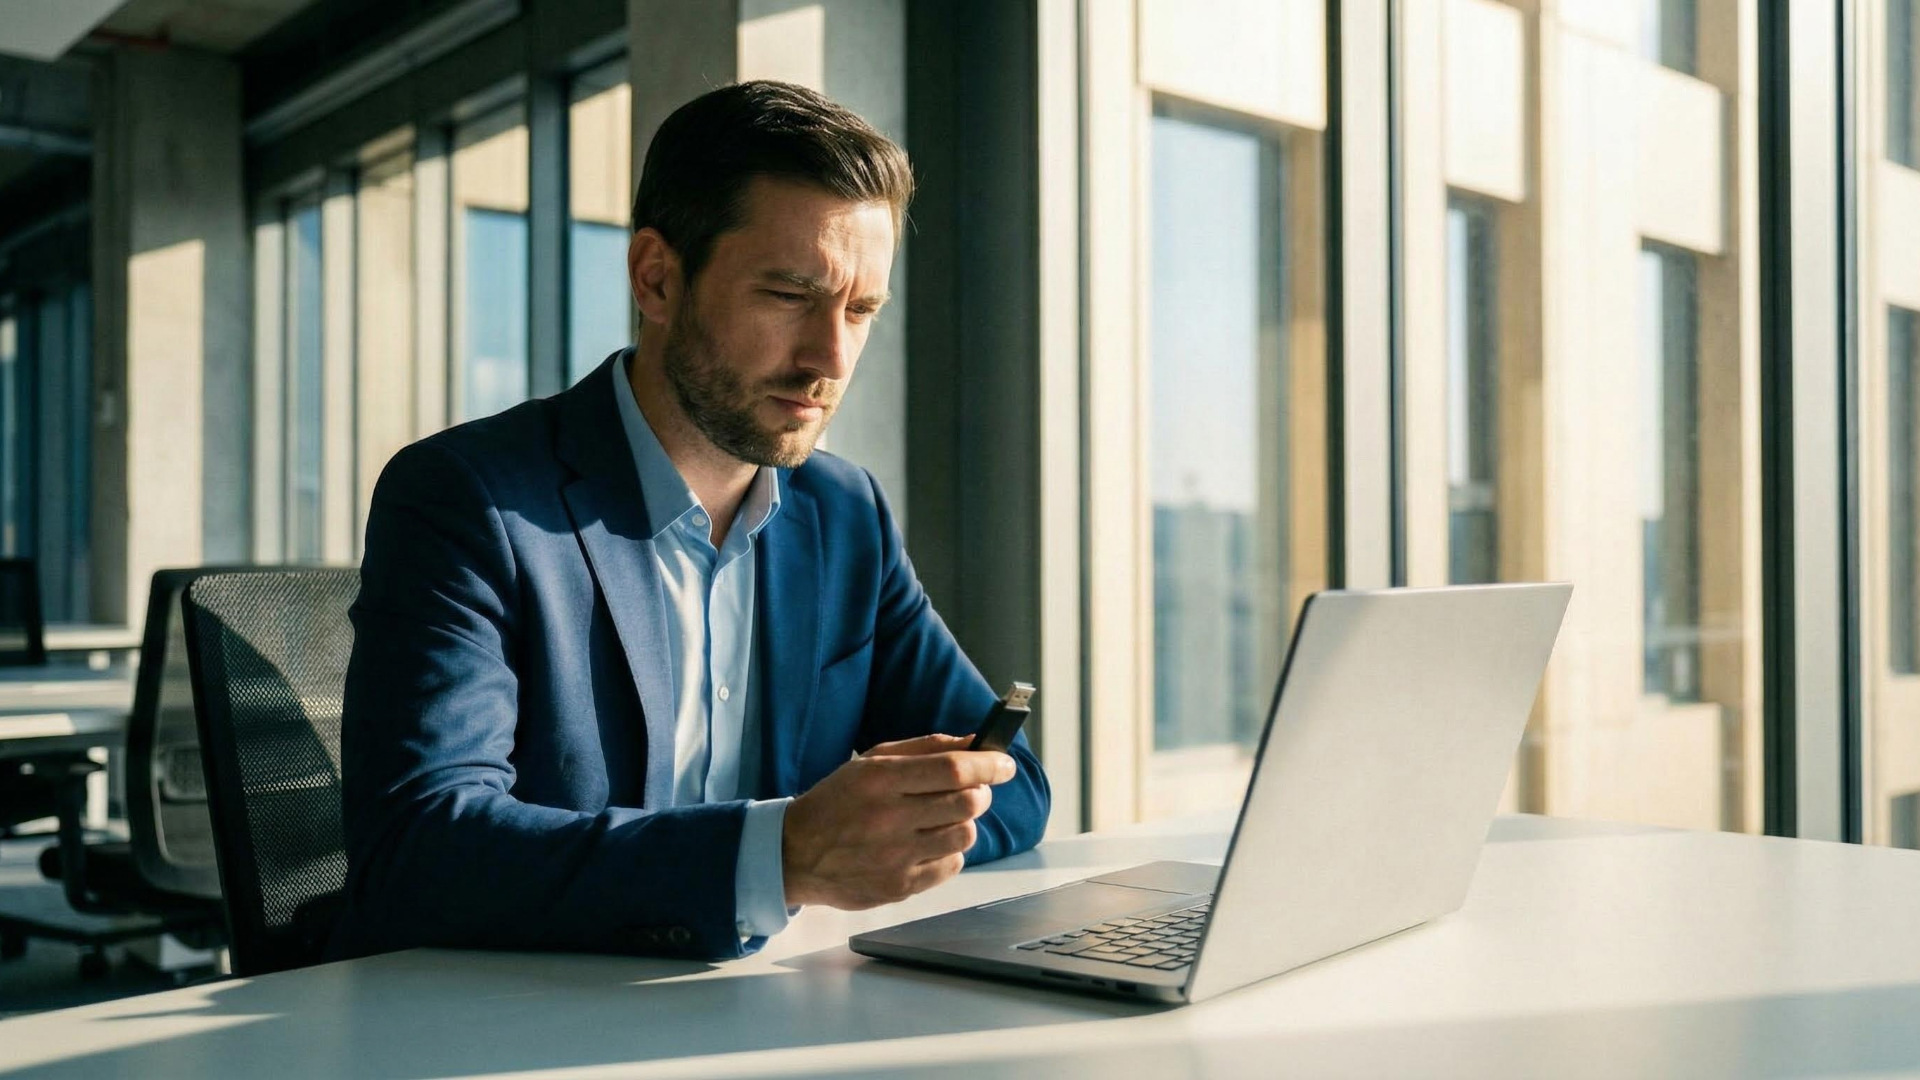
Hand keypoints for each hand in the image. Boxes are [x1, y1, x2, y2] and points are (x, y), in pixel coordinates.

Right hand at [781, 736, 1015, 909]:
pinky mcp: (899, 887)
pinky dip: (948, 852)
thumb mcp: (871, 762)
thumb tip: (975, 742)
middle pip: (967, 803)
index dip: (989, 765)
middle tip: (971, 790)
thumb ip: (926, 748)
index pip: (953, 769)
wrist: (794, 854)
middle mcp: (889, 818)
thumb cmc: (837, 801)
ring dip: (963, 822)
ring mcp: (895, 857)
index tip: (1004, 764)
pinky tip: (927, 844)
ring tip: (941, 818)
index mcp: (880, 779)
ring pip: (965, 835)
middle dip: (979, 792)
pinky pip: (951, 866)